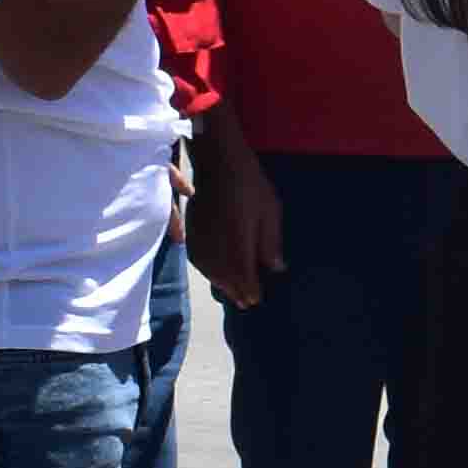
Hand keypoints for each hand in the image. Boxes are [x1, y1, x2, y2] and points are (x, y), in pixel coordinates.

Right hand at [185, 129, 283, 310]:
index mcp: (238, 237)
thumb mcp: (270, 210)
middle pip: (224, 273)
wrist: (219, 163)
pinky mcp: (191, 229)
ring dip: (220, 283)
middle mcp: (217, 240)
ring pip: (209, 267)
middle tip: (246, 303)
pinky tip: (213, 274)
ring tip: (231, 294)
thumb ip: (271, 241)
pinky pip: (196, 256)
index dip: (249, 287)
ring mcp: (201, 235)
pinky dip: (205, 270)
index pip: (243, 271)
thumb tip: (276, 268)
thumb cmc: (251, 184)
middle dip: (236, 290)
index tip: (256, 299)